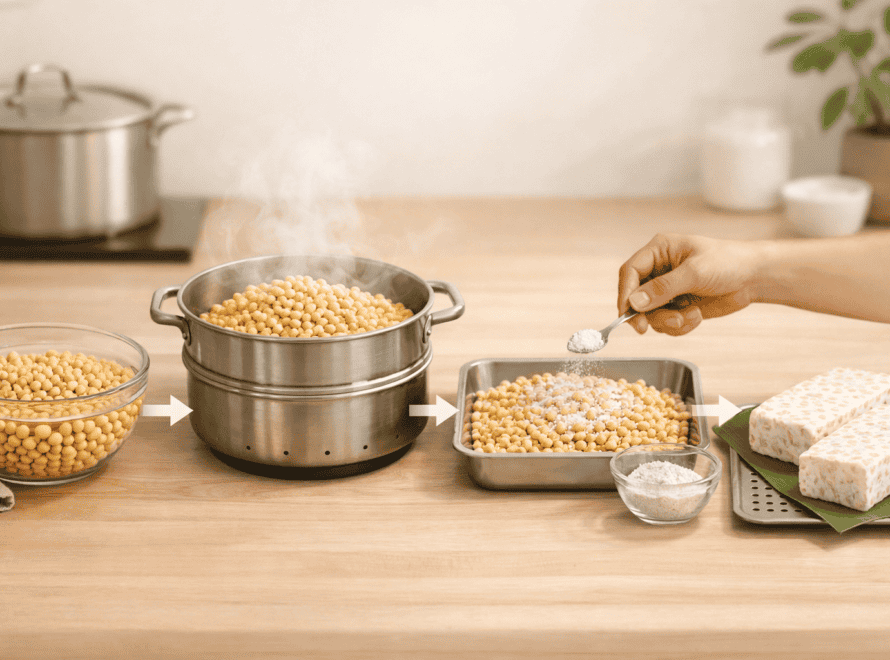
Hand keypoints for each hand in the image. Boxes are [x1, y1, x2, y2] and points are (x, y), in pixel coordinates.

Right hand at [617, 233, 762, 335]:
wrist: (754, 278)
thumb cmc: (729, 262)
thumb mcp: (695, 272)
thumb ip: (663, 288)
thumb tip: (635, 302)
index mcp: (659, 251)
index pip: (630, 272)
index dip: (626, 294)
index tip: (629, 314)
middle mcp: (658, 270)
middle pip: (635, 297)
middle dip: (649, 314)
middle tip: (656, 326)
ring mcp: (667, 290)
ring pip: (650, 314)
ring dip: (668, 321)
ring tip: (691, 316)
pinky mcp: (677, 306)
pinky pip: (665, 323)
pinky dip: (679, 326)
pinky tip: (696, 317)